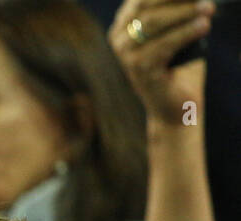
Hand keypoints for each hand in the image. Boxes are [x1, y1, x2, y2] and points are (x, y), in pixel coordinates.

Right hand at [110, 0, 210, 124]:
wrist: (173, 104)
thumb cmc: (176, 64)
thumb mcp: (172, 30)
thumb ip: (174, 11)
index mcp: (123, 26)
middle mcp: (119, 41)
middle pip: (144, 7)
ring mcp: (126, 58)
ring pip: (152, 23)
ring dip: (184, 13)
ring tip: (208, 10)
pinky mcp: (139, 72)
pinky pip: (163, 45)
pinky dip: (186, 33)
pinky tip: (203, 27)